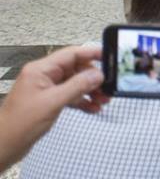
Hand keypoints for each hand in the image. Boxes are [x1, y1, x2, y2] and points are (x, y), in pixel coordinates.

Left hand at [0, 45, 108, 170]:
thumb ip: (77, 86)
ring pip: (75, 82)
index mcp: (41, 70)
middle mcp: (44, 76)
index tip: (109, 57)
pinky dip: (83, 100)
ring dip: (90, 90)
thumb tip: (97, 75)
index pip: (71, 54)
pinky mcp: (49, 101)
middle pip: (75, 68)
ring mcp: (46, 88)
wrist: (4, 145)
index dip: (92, 54)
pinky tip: (93, 107)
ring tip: (103, 99)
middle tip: (108, 86)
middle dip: (93, 77)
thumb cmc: (19, 123)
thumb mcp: (53, 102)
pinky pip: (71, 95)